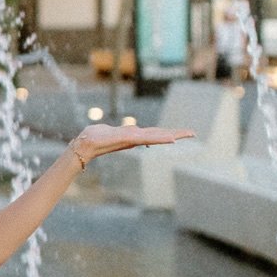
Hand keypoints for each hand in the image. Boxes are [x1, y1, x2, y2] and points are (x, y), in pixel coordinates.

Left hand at [69, 123, 194, 166]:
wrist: (83, 144)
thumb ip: (122, 133)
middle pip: (159, 134)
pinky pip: (146, 137)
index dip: (168, 134)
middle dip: (176, 134)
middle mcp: (135, 137)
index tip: (182, 134)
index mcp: (133, 136)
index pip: (154, 134)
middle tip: (193, 133)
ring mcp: (132, 138)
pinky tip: (168, 139)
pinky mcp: (127, 138)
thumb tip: (131, 132)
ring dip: (170, 135)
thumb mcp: (111, 132)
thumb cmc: (94, 138)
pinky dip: (159, 138)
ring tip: (185, 135)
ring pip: (155, 136)